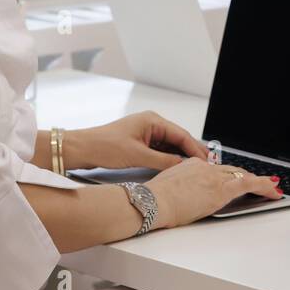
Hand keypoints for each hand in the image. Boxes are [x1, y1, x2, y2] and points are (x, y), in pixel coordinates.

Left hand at [70, 112, 208, 171]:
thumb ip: (163, 161)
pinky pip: (160, 150)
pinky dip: (169, 159)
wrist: (82, 149)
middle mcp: (151, 124)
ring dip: (180, 156)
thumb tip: (183, 166)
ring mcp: (145, 133)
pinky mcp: (139, 143)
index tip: (206, 162)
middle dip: (191, 152)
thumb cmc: (105, 146)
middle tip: (207, 166)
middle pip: (178, 139)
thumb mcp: (138, 156)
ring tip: (194, 169)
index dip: (195, 149)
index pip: (181, 135)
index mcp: (152, 120)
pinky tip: (176, 168)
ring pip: (169, 146)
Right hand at [145, 157, 282, 228]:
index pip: (217, 169)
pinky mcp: (221, 190)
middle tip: (261, 182)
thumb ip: (182, 187)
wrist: (151, 202)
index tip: (236, 178)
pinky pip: (249, 184)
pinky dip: (264, 186)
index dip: (230, 175)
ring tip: (272, 188)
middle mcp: (205, 167)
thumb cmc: (153, 200)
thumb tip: (185, 195)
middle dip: (248, 177)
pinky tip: (273, 192)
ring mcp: (214, 178)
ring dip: (260, 182)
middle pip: (233, 170)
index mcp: (191, 165)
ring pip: (244, 176)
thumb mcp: (168, 188)